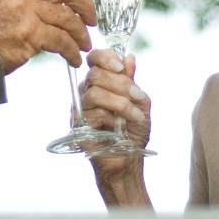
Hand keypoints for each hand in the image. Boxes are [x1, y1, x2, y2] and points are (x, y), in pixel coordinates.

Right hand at [82, 48, 153, 206]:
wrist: (129, 160)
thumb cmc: (133, 131)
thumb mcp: (140, 103)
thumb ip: (132, 81)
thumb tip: (130, 57)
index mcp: (101, 82)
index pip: (94, 59)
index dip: (105, 57)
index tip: (121, 66)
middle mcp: (87, 92)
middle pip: (95, 74)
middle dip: (121, 84)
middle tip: (138, 97)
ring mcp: (81, 109)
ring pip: (94, 92)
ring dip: (120, 103)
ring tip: (135, 116)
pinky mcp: (78, 126)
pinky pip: (93, 113)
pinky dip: (113, 118)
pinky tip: (122, 128)